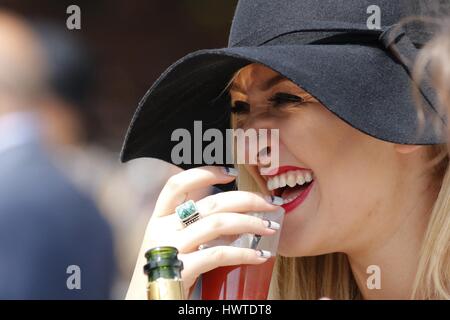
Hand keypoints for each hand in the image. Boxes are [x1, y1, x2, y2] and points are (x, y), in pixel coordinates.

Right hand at [126, 166, 282, 298]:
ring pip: (217, 224)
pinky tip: (260, 255)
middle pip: (210, 203)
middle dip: (247, 199)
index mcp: (158, 217)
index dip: (205, 173)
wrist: (148, 303)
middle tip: (271, 203)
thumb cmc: (166, 271)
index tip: (233, 173)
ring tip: (270, 228)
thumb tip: (236, 215)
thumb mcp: (174, 242)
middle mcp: (161, 228)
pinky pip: (219, 255)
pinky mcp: (181, 270)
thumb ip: (197, 226)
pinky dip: (244, 253)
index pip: (178, 184)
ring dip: (250, 223)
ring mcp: (170, 249)